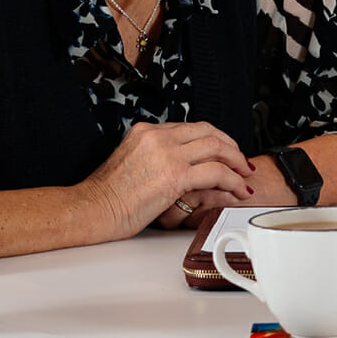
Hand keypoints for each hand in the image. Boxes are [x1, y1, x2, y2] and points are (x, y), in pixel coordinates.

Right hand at [81, 121, 255, 237]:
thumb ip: (154, 157)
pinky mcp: (175, 174)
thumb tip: (177, 167)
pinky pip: (217, 173)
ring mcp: (167, 153)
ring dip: (237, 162)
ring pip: (217, 148)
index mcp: (146, 131)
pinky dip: (233, 181)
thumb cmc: (106, 196)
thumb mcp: (130, 163)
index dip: (214, 139)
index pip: (191, 128)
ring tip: (246, 176)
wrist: (90, 209)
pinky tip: (239, 190)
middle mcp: (158, 136)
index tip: (225, 151)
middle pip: (208, 132)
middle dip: (231, 147)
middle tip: (242, 162)